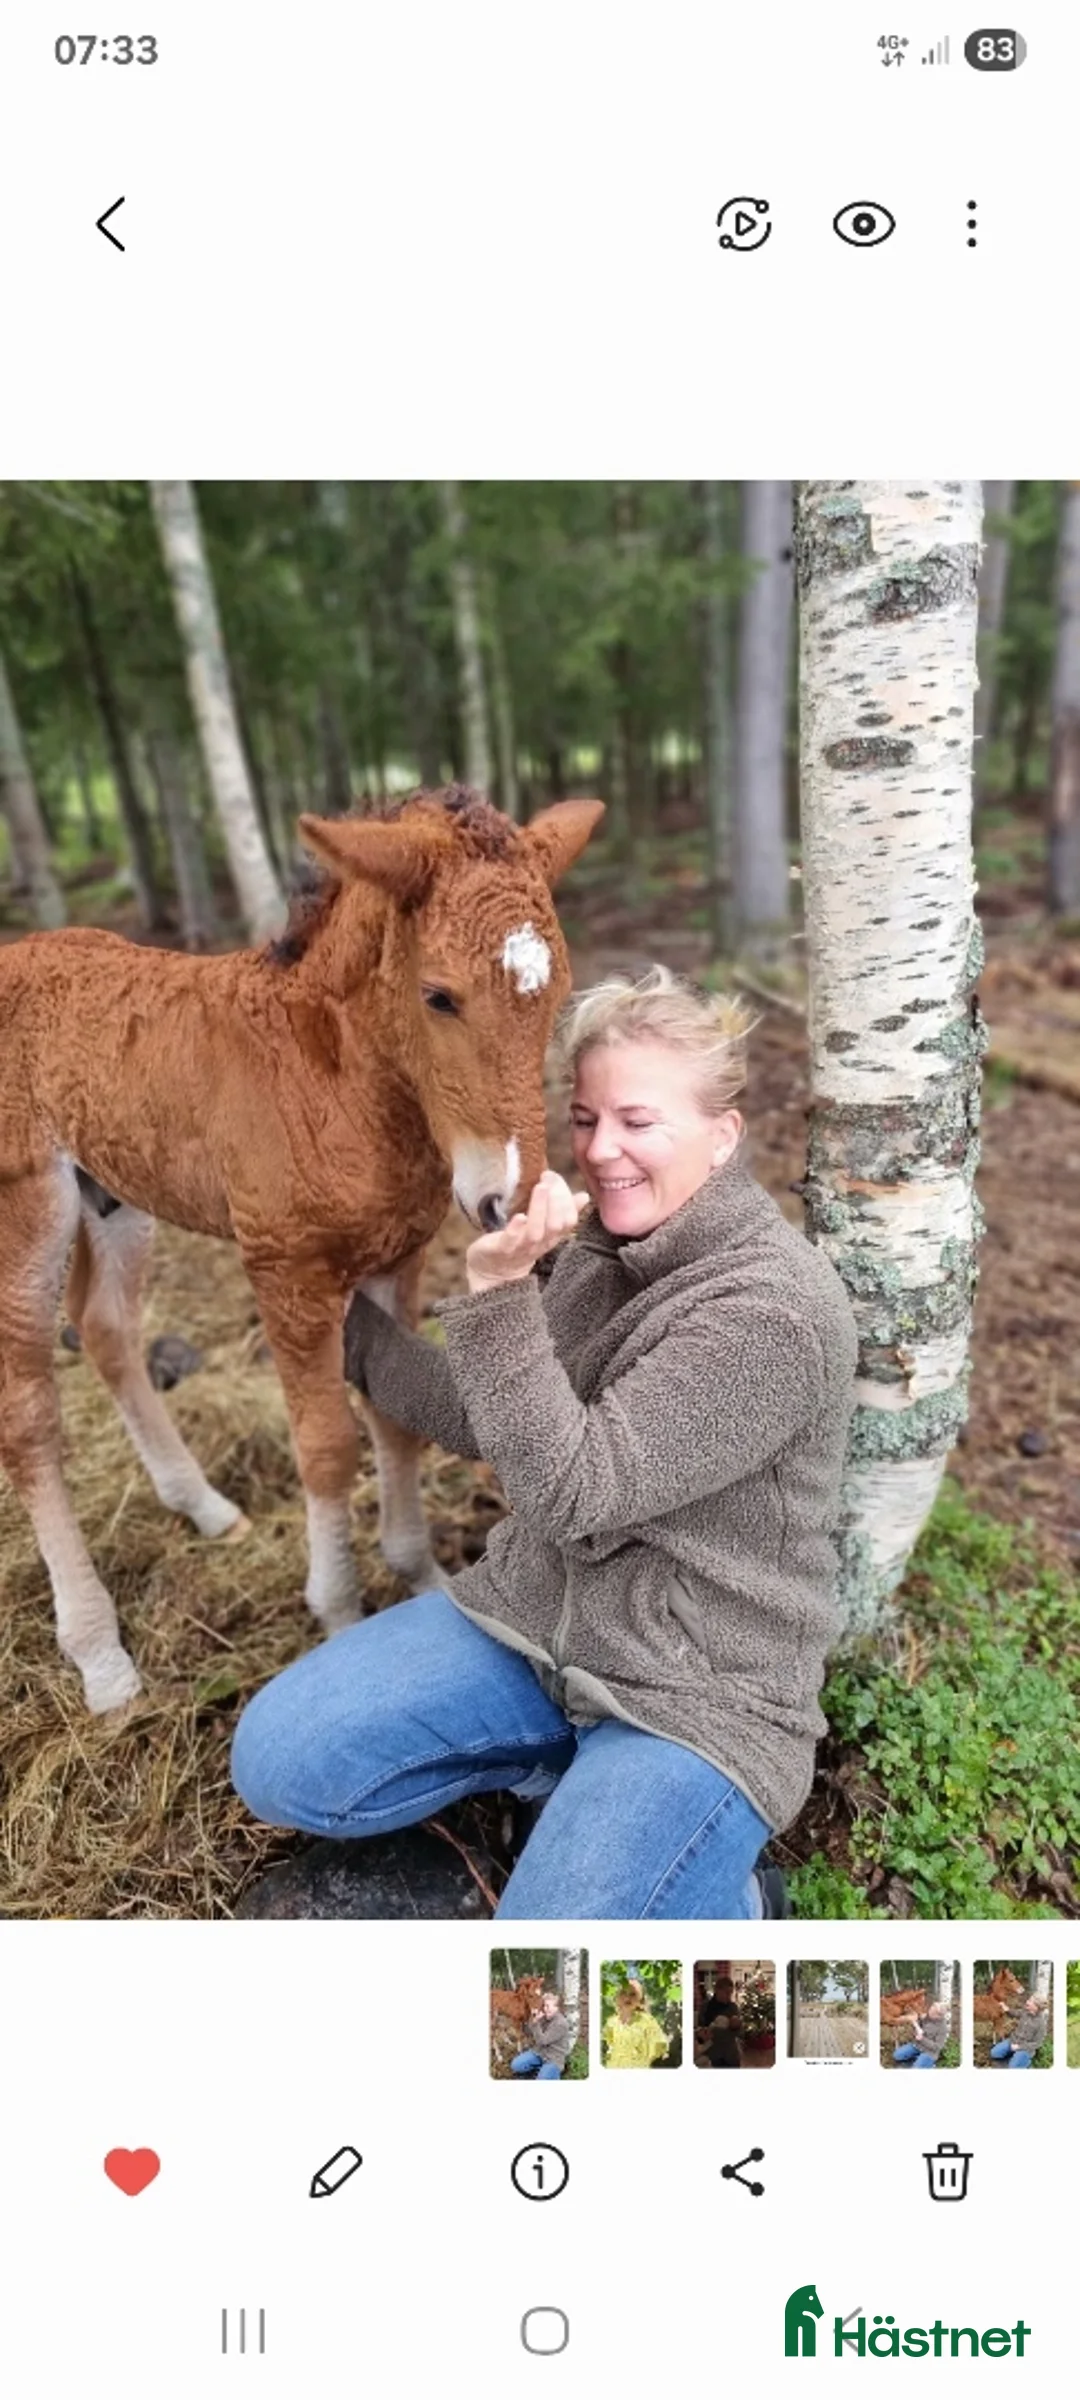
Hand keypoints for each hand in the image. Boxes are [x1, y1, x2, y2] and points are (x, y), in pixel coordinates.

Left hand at [465, 1169, 589, 1294]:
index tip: (556, 1178)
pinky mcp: (501, 1250)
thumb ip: (562, 1212)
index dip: (566, 1200)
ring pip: (535, 1232)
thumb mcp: (543, 1228)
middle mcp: (540, 1244)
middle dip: (556, 1201)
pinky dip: (516, 1229)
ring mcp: (521, 1248)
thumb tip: (584, 1196)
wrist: (493, 1271)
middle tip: (550, 1180)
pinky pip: (510, 1241)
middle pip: (555, 1225)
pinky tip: (520, 1215)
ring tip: (541, 1187)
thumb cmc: (520, 1244)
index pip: (568, 1221)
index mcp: (552, 1237)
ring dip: (539, 1209)